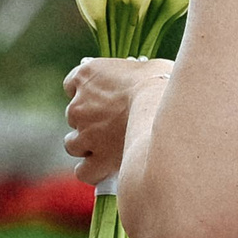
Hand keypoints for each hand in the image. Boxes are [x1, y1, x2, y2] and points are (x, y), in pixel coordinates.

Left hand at [62, 58, 171, 186]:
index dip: (88, 93)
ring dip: (86, 146)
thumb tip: (141, 80)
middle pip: (74, 116)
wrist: (164, 109)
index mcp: (86, 76)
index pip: (72, 84)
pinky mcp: (97, 159)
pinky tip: (105, 169)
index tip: (103, 98)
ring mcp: (85, 134)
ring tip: (109, 147)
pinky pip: (84, 170)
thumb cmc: (162, 83)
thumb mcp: (144, 66)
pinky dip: (93, 171)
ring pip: (73, 144)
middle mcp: (78, 104)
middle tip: (115, 123)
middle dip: (91, 121)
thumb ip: (130, 75)